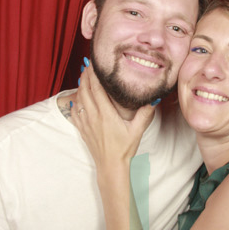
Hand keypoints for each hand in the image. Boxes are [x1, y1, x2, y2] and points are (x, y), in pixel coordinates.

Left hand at [69, 62, 151, 176]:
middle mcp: (93, 117)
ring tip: (84, 76)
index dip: (94, 75)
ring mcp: (86, 123)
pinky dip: (75, 101)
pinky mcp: (82, 129)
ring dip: (80, 86)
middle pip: (85, 91)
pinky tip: (77, 97)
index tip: (94, 63)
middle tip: (88, 64)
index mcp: (106, 115)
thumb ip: (145, 113)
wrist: (110, 166)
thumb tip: (153, 98)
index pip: (97, 89)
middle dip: (85, 76)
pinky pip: (75, 111)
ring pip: (78, 99)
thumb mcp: (137, 130)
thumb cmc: (124, 148)